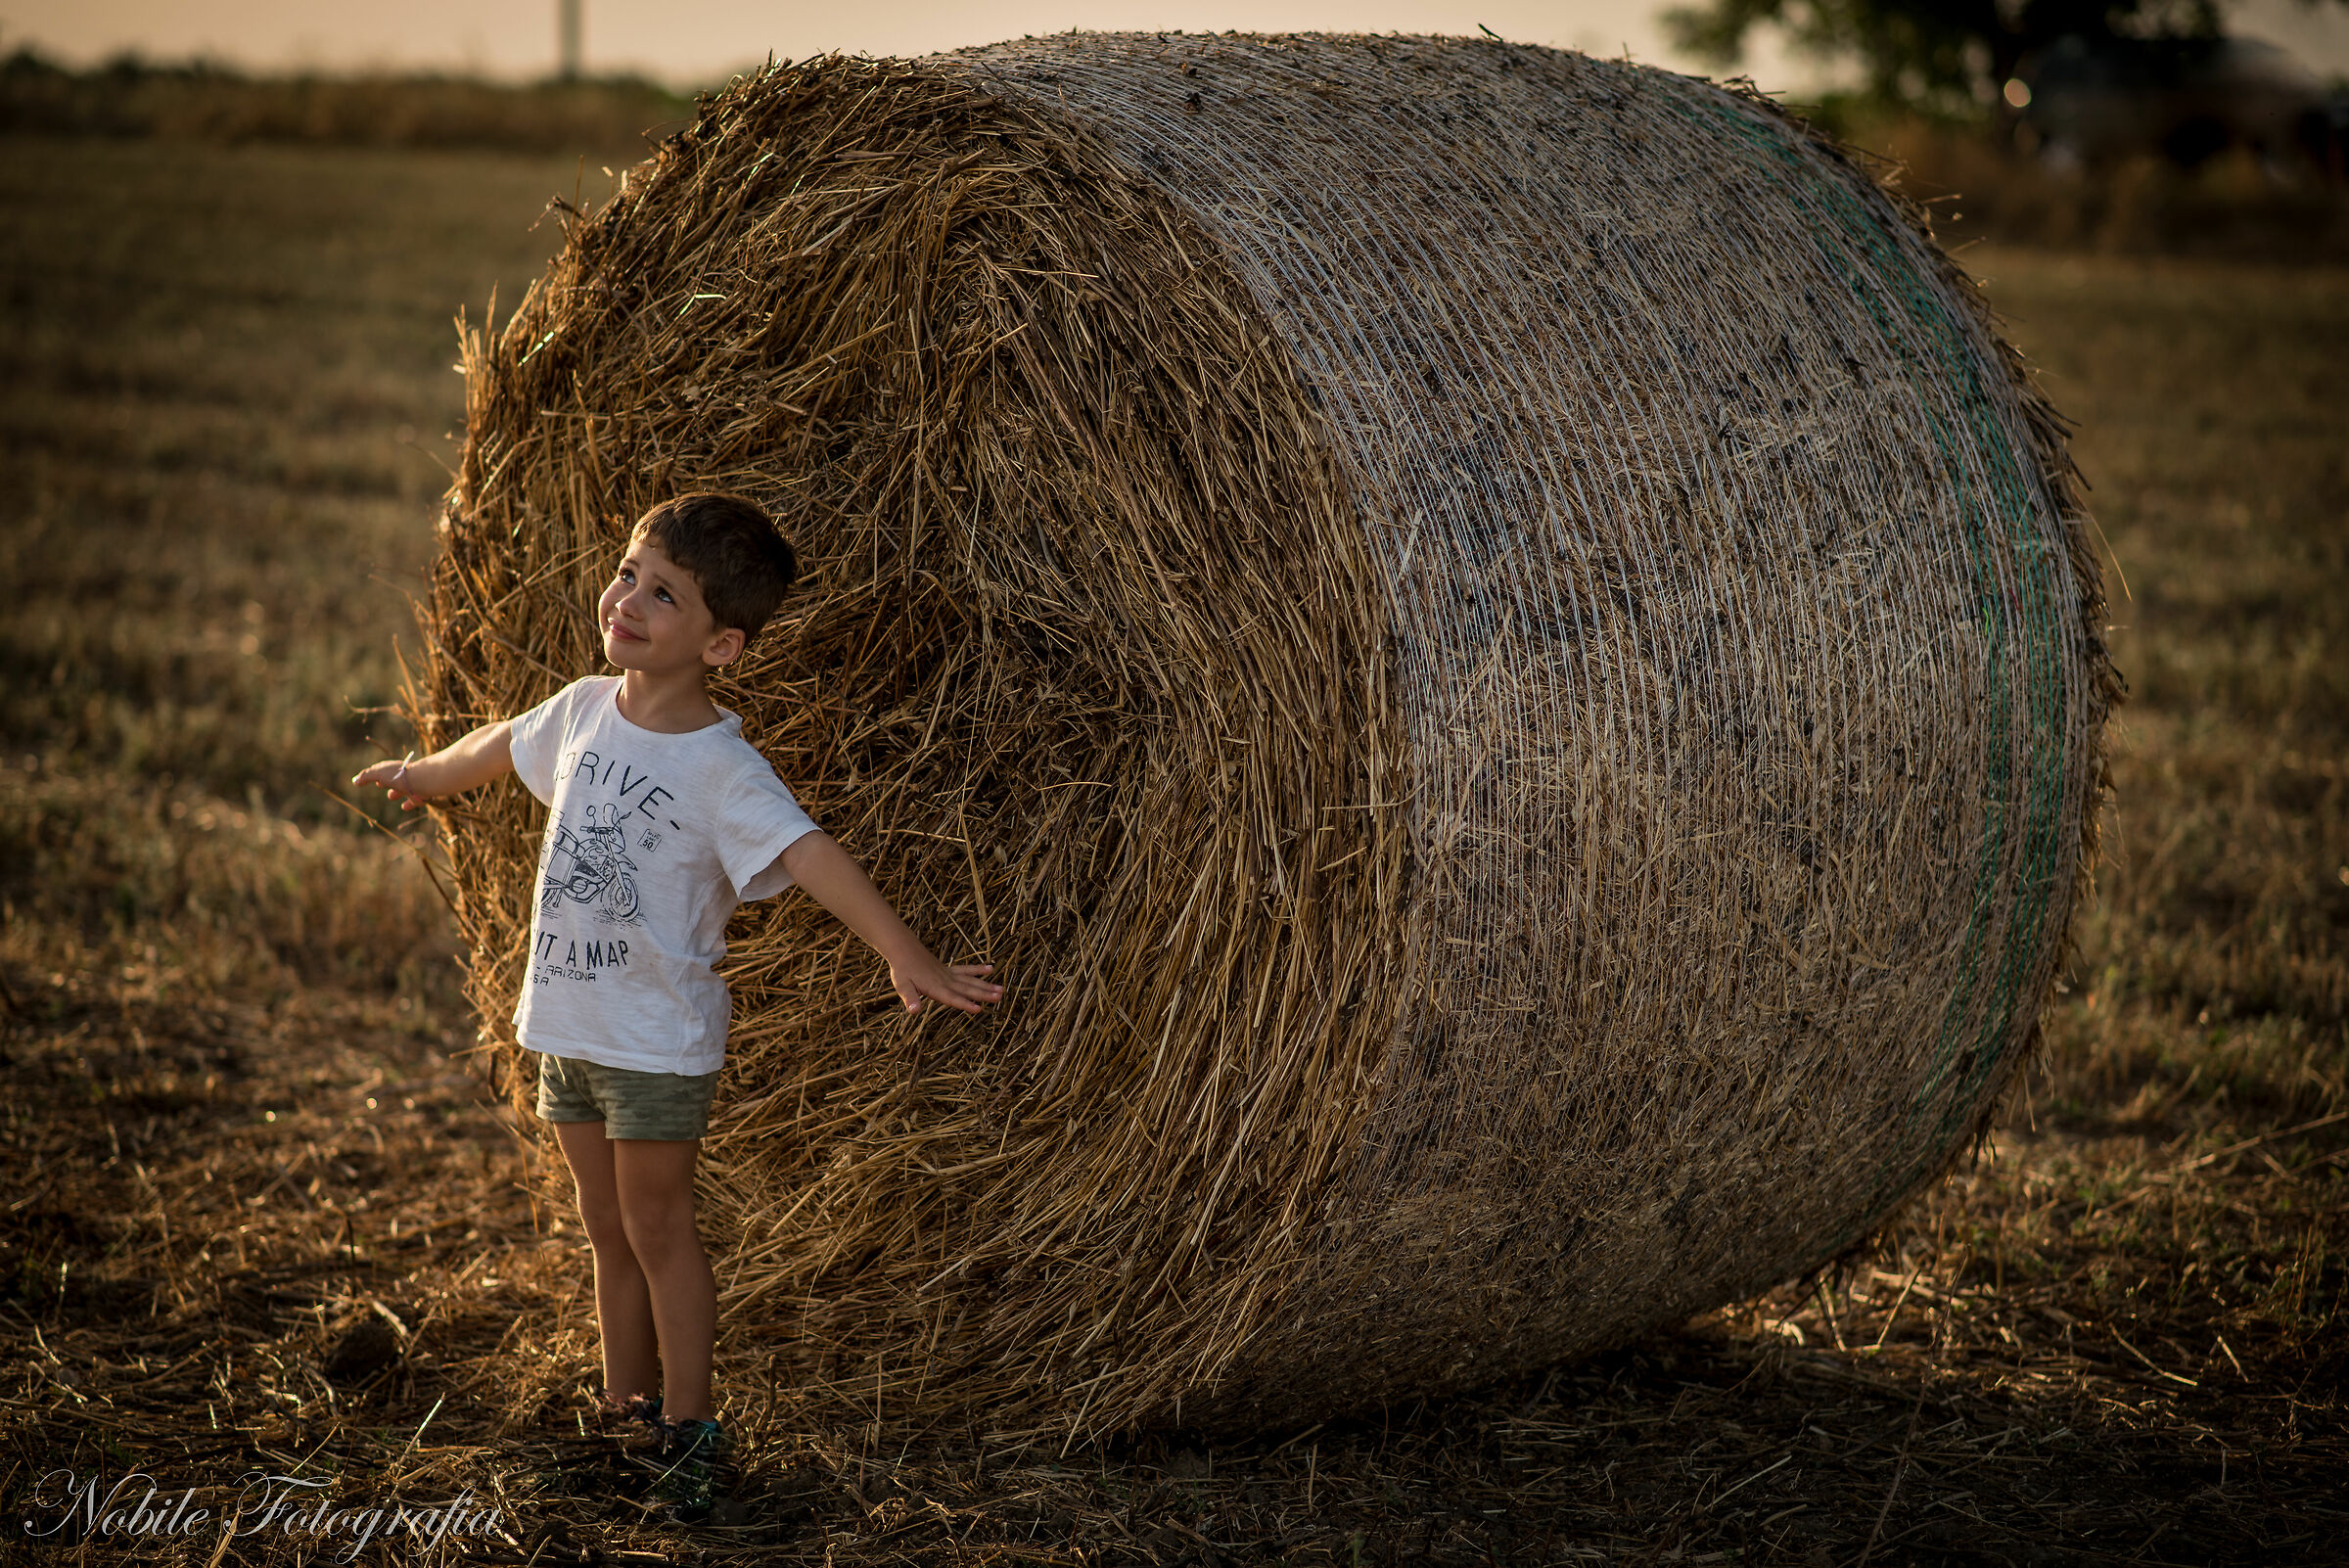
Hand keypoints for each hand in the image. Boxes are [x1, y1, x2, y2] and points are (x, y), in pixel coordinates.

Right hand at [352, 752, 426, 810]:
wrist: (422, 781)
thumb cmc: (398, 776)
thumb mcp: (378, 774)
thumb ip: (366, 776)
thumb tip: (355, 781)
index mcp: (394, 768)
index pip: (383, 769)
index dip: (376, 772)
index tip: (371, 776)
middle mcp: (404, 776)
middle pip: (393, 778)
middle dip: (386, 781)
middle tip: (380, 784)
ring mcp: (413, 785)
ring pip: (404, 789)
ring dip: (396, 792)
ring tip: (391, 796)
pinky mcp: (421, 795)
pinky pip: (414, 800)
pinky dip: (409, 803)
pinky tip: (404, 807)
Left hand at [888, 954, 1003, 1015]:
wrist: (904, 949)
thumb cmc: (902, 970)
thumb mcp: (902, 986)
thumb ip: (910, 998)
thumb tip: (914, 1011)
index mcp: (935, 987)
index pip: (952, 998)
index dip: (965, 1004)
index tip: (979, 1009)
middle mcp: (945, 981)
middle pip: (967, 989)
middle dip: (984, 994)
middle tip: (1000, 997)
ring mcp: (949, 974)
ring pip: (970, 980)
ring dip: (986, 985)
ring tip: (1001, 990)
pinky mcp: (949, 970)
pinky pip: (966, 970)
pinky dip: (978, 969)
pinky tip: (990, 969)